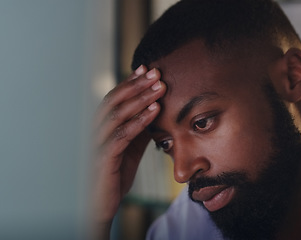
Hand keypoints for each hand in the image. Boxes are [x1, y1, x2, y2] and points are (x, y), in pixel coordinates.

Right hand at [92, 66, 165, 237]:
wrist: (103, 203)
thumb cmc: (115, 174)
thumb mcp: (131, 147)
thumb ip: (139, 129)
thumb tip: (156, 109)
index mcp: (101, 126)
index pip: (115, 98)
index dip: (130, 82)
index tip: (147, 68)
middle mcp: (95, 130)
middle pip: (114, 100)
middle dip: (136, 85)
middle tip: (157, 73)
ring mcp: (97, 143)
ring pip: (117, 114)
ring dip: (140, 99)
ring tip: (160, 88)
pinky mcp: (103, 158)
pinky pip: (122, 135)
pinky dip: (139, 121)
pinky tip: (155, 111)